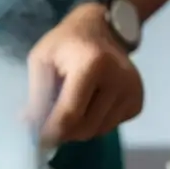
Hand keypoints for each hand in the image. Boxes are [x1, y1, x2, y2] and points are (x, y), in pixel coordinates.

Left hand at [26, 3, 143, 145]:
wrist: (103, 29)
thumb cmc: (66, 43)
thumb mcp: (42, 60)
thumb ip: (37, 95)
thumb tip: (31, 128)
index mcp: (93, 64)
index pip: (69, 114)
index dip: (51, 132)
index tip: (38, 139)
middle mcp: (118, 79)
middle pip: (84, 128)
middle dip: (64, 131)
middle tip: (52, 121)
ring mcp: (132, 92)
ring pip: (98, 132)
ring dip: (80, 128)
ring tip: (74, 106)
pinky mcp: (138, 101)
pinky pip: (111, 127)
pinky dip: (96, 123)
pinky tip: (92, 103)